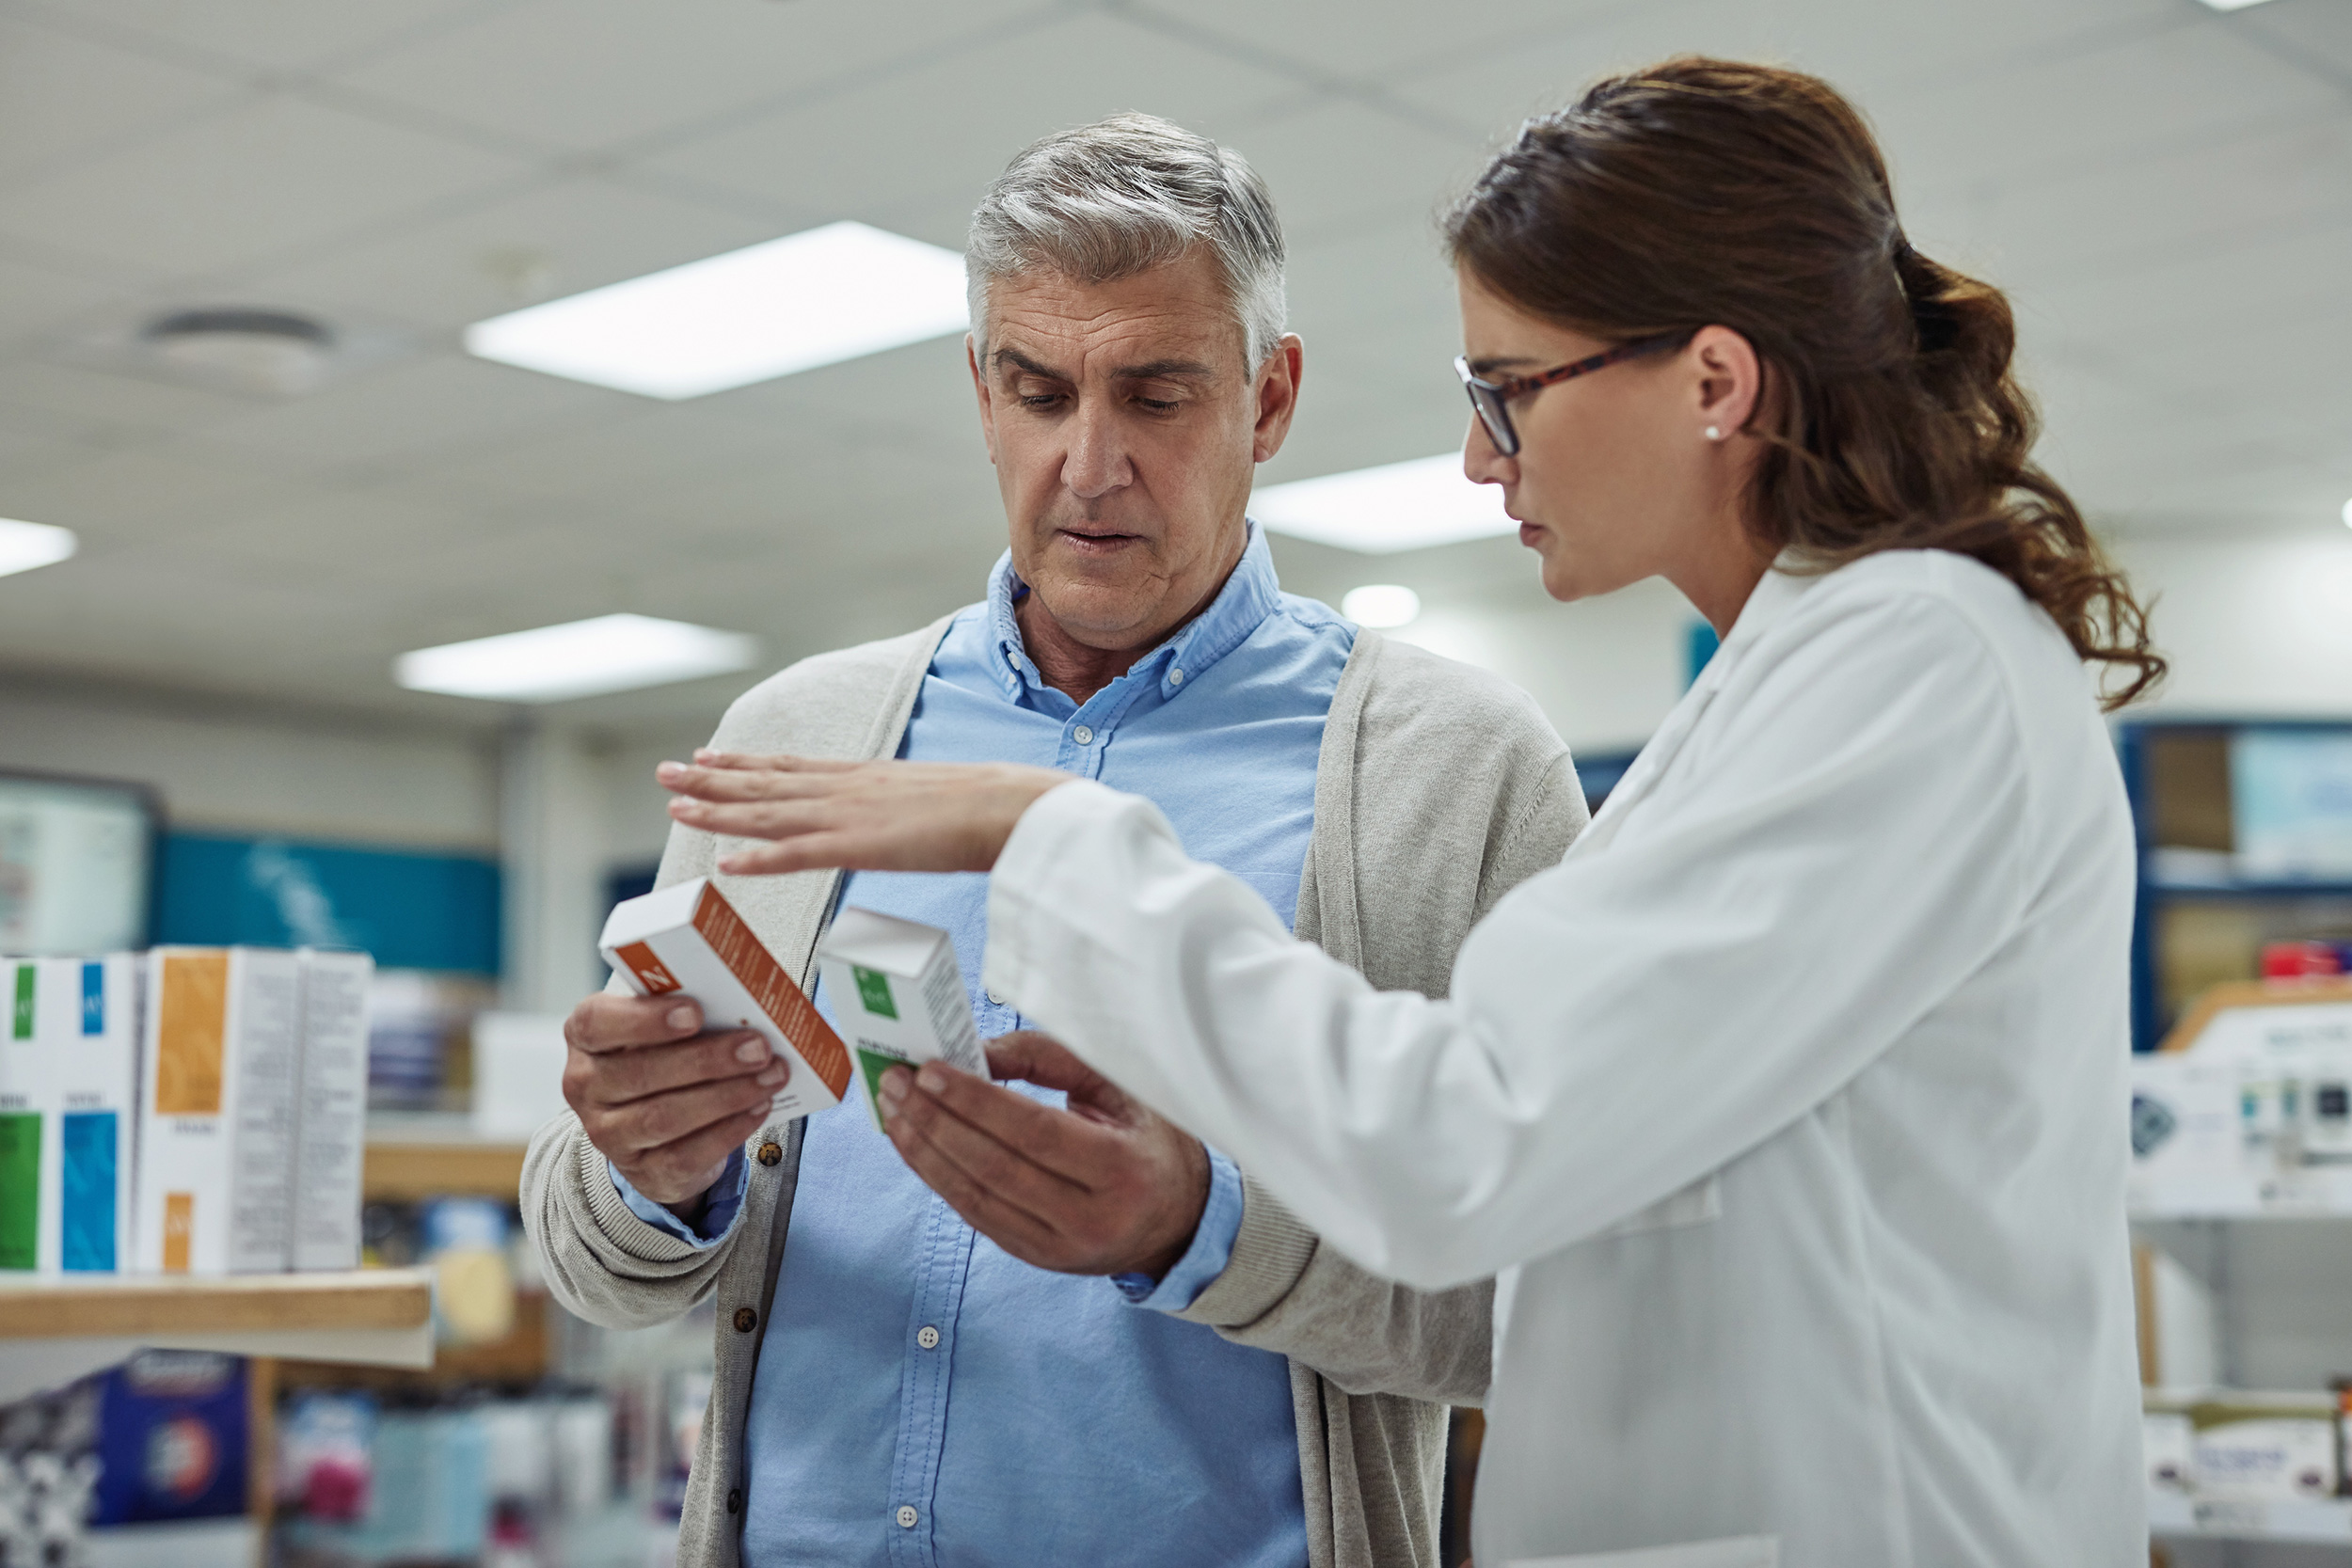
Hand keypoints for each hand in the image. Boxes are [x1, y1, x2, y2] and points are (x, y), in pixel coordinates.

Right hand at [561, 992, 786, 1211]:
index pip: (597, 1023)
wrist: (652, 1128)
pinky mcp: (641, 1170)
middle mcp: (586, 1086)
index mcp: (585, 1037)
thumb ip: (685, 1011)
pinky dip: (729, 1130)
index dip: (645, 1019)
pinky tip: (760, 1108)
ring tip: (771, 1076)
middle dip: (708, 1060)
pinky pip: (687, 1154)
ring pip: (665, 1117)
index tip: (696, 1012)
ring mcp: (608, 1134)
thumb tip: (743, 1005)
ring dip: (727, 1095)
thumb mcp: (661, 1027)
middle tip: (759, 1047)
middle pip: (641, 1073)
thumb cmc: (662, 1056)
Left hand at [657, 751, 1068, 876]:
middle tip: (665, 773)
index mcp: (865, 779)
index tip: (710, 758)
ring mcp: (851, 816)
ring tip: (674, 807)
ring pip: (769, 814)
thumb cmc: (989, 808)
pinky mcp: (863, 847)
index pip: (792, 770)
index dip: (746, 766)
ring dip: (719, 811)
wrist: (1013, 806)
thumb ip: (904, 810)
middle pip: (766, 785)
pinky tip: (727, 865)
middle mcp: (848, 790)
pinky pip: (799, 855)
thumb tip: (899, 822)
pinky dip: (760, 860)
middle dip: (712, 780)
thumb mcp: (933, 802)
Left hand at [876, 1031, 1210, 1280]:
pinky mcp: (1037, 1258)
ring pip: (977, 1198)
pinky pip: (977, 1215)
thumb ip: (1050, 1061)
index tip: (931, 1070)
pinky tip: (915, 1145)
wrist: (1178, 1219)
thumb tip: (977, 1054)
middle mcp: (1094, 1218)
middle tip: (897, 1082)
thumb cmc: (1146, 1140)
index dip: (977, 1102)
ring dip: (926, 1151)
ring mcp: (1062, 1247)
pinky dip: (939, 1178)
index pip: (1036, 1132)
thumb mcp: (1119, 1088)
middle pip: (998, 1167)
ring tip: (893, 1110)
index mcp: (1125, 1169)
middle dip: (937, 1121)